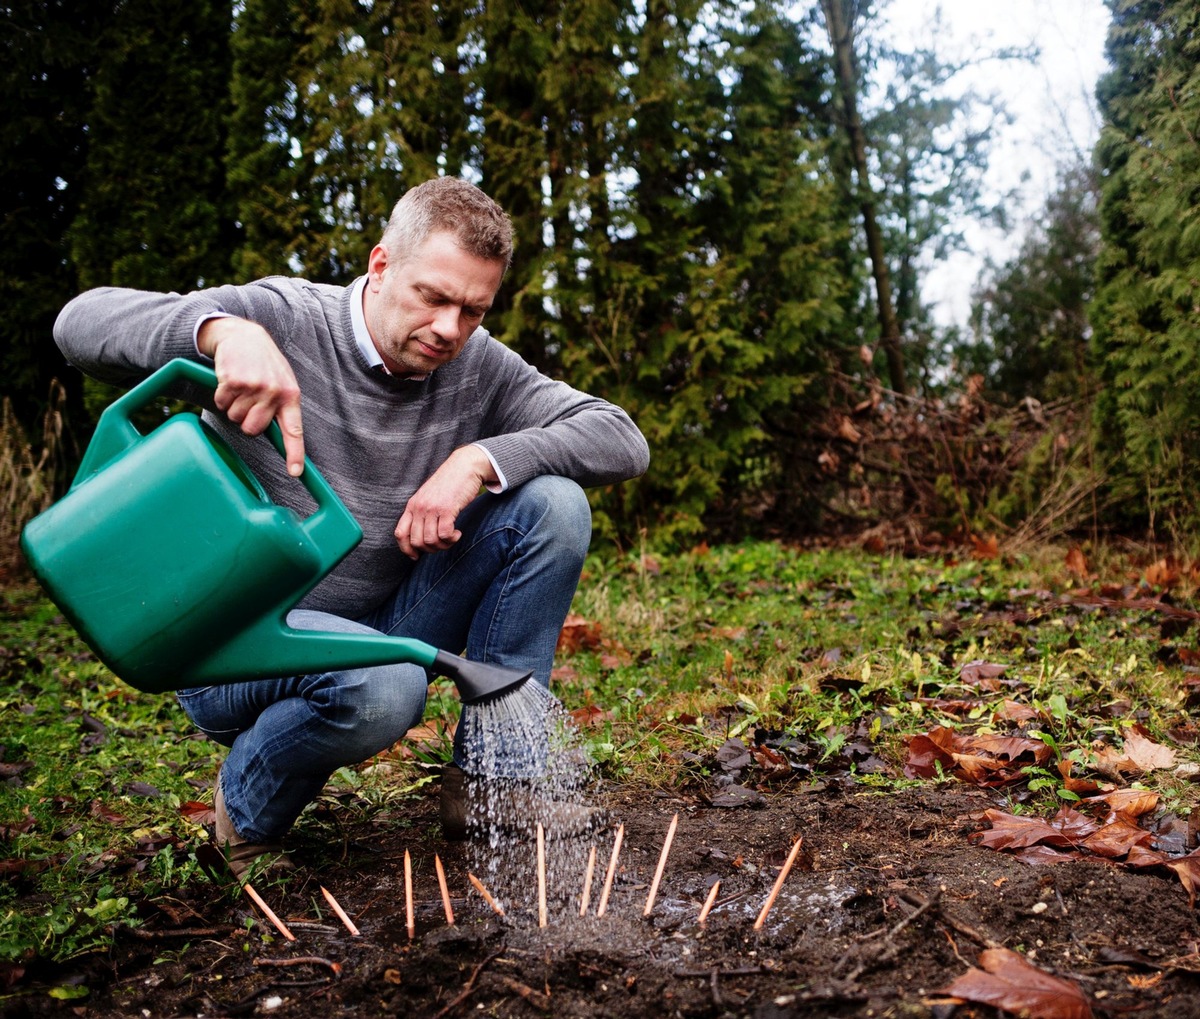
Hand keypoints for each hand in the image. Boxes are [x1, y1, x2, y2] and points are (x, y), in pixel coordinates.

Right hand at [197, 317, 305, 475]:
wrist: (244, 335)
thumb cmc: (264, 364)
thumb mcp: (281, 382)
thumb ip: (281, 407)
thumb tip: (282, 438)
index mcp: (290, 395)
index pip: (294, 430)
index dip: (294, 453)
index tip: (294, 472)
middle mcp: (274, 392)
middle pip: (253, 430)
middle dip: (245, 422)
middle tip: (247, 403)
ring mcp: (254, 386)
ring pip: (235, 417)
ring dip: (232, 406)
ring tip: (240, 387)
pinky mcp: (233, 381)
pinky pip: (221, 403)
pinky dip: (221, 395)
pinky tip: (229, 380)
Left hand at [395, 446, 497, 558]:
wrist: (464, 467)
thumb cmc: (449, 484)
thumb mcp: (428, 497)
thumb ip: (422, 513)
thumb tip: (421, 537)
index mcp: (412, 505)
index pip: (400, 533)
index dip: (406, 549)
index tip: (416, 556)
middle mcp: (419, 508)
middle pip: (417, 541)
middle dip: (430, 549)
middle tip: (442, 544)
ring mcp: (432, 508)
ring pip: (431, 541)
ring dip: (443, 545)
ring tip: (452, 537)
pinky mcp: (447, 509)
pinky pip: (445, 534)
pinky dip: (452, 539)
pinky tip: (457, 533)